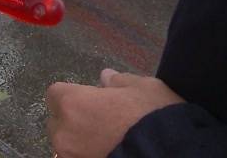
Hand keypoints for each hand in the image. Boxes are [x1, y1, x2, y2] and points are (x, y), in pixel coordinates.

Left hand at [46, 69, 184, 157]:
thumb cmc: (153, 116)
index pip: (55, 93)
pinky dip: (87, 154)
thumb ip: (118, 81)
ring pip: (66, 144)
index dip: (73, 94)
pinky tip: (111, 152)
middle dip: (73, 118)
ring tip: (108, 139)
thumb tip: (105, 77)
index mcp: (72, 103)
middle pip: (57, 121)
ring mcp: (71, 156)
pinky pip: (77, 157)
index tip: (90, 98)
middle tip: (100, 120)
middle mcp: (64, 132)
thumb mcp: (142, 88)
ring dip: (79, 140)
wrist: (172, 155)